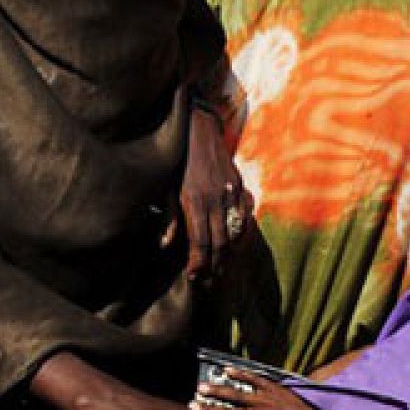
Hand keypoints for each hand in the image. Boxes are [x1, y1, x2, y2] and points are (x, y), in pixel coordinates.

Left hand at [171, 105, 250, 284]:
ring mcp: (230, 191)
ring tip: (222, 269)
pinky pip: (245, 214)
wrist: (196, 129)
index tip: (196, 277)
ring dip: (229, 253)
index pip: (200, 241)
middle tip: (210, 281)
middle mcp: (215, 198)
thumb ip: (169, 217)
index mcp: (193, 200)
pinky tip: (237, 245)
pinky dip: (243, 232)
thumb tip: (166, 246)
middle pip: (219, 241)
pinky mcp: (239, 184)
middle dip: (215, 264)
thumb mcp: (165, 188)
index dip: (199, 262)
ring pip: (234, 230)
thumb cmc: (174, 160)